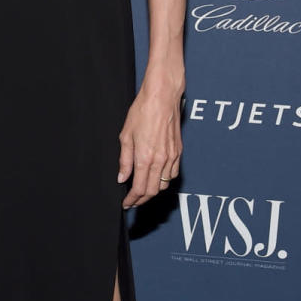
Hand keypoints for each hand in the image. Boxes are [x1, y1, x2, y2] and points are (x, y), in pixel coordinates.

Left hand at [117, 82, 181, 208]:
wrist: (162, 97)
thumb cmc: (142, 111)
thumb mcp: (126, 136)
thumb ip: (124, 160)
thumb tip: (122, 177)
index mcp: (145, 157)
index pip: (139, 188)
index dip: (132, 199)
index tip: (126, 203)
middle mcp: (161, 160)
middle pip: (153, 191)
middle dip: (142, 199)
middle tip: (132, 201)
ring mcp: (172, 156)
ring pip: (164, 184)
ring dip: (153, 191)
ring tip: (142, 191)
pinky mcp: (178, 151)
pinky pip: (172, 174)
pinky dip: (164, 180)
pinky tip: (156, 178)